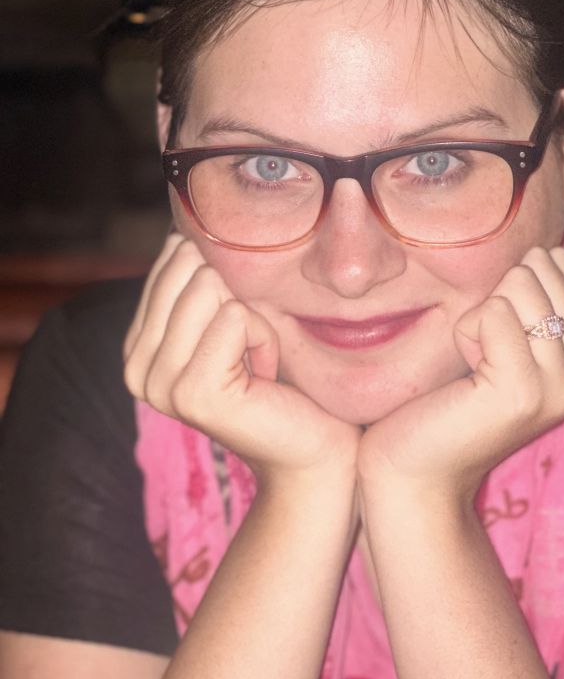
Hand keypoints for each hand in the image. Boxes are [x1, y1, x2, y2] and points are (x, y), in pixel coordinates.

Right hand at [124, 234, 359, 482]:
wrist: (312, 447)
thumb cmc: (279, 381)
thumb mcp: (229, 323)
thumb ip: (197, 286)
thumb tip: (182, 231)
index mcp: (137, 350)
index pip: (170, 264)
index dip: (221, 285)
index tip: (236, 333)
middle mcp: (136, 370)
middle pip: (191, 272)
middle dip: (237, 302)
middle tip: (249, 351)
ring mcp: (161, 385)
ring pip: (210, 289)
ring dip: (253, 321)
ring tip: (257, 362)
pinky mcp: (195, 392)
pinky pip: (237, 316)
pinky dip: (265, 337)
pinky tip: (265, 376)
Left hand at [358, 245, 563, 500]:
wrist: (419, 467)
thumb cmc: (453, 396)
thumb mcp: (507, 339)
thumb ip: (536, 298)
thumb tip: (547, 246)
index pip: (562, 268)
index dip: (511, 290)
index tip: (499, 342)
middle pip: (541, 271)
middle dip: (496, 301)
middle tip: (483, 355)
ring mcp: (563, 385)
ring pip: (518, 285)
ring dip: (478, 318)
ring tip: (475, 365)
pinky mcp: (525, 389)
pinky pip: (491, 310)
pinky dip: (465, 333)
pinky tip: (466, 374)